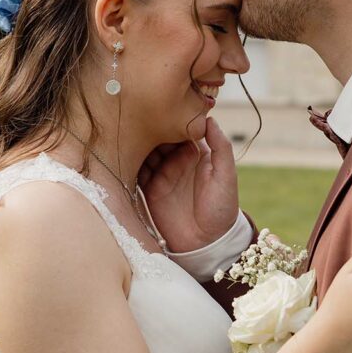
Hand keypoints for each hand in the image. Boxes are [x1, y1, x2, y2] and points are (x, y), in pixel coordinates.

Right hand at [138, 117, 239, 252]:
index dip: (172, 119)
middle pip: (160, 138)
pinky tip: (124, 153)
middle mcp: (178, 161)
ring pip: (146, 152)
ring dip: (139, 143)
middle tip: (142, 118)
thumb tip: (209, 119)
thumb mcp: (226, 176)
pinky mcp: (150, 190)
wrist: (207, 243)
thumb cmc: (222, 208)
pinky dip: (130, 162)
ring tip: (131, 133)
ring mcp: (162, 175)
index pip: (181, 130)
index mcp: (197, 154)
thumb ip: (221, 147)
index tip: (164, 108)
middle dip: (151, 128)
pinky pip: (137, 172)